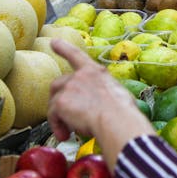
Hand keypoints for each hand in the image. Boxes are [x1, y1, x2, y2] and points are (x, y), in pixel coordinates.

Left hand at [47, 40, 153, 167]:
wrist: (117, 120)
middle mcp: (80, 76)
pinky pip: (52, 116)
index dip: (64, 48)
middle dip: (58, 99)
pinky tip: (65, 136)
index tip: (53, 42)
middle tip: (65, 117)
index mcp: (96, 72)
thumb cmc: (124, 113)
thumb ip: (107, 94)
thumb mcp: (119, 95)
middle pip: (58, 84)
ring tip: (67, 132)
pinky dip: (57, 126)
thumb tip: (108, 105)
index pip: (76, 55)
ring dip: (59, 117)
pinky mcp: (60, 102)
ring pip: (54, 102)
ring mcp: (69, 87)